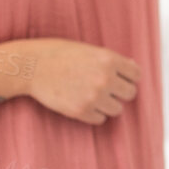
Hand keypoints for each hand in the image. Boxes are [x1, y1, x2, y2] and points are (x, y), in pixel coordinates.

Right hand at [18, 37, 140, 124]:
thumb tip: (133, 69)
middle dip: (120, 91)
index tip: (119, 77)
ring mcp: (94, 97)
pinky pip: (100, 119)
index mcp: (109, 59)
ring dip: (108, 104)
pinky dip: (94, 113)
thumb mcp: (89, 50)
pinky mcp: (81, 111)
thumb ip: (111, 60)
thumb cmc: (59, 54)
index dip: (128, 76)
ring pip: (117, 109)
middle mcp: (105, 79)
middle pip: (130, 93)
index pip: (136, 74)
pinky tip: (82, 102)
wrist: (32, 67)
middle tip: (106, 88)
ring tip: (93, 96)